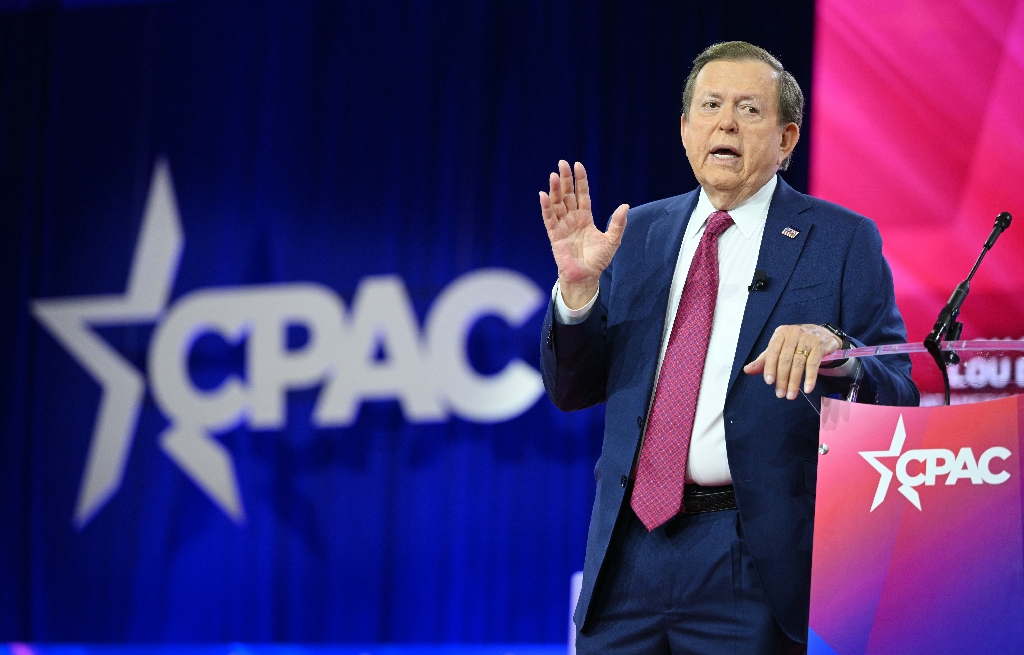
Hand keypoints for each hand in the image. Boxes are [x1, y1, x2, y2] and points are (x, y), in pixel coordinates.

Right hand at [539, 160, 627, 308]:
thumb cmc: (597, 260)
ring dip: (555, 190)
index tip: (578, 165)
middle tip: (562, 163)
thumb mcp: (612, 240)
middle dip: (565, 179)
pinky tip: (544, 195)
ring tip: (554, 175)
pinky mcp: (554, 235)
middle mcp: (572, 219)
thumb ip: (618, 223)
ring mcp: (562, 226)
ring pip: (557, 204)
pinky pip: (549, 219)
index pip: (582, 194)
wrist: (586, 277)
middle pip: (567, 195)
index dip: (580, 181)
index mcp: (585, 217)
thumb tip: (625, 205)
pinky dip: (546, 207)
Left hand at [743, 324, 842, 399]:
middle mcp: (793, 334)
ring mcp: (807, 339)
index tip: (769, 382)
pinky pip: (813, 364)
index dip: (770, 367)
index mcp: (780, 334)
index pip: (772, 352)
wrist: (822, 334)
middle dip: (782, 379)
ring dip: (794, 382)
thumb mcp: (779, 348)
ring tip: (791, 395)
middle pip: (785, 359)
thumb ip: (764, 360)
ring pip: (798, 363)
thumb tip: (746, 370)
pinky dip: (810, 377)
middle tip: (780, 394)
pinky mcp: (820, 346)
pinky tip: (807, 389)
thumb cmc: (796, 343)